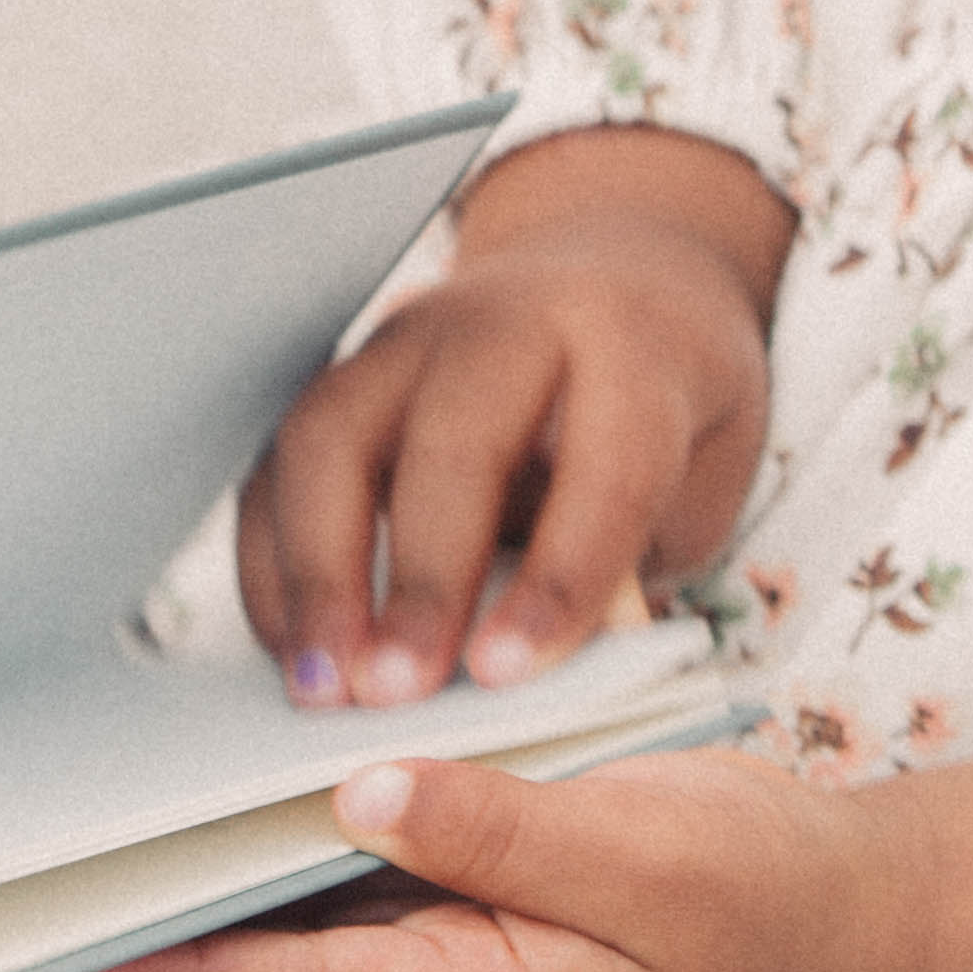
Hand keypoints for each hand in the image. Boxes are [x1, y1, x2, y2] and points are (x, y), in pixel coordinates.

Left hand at [79, 743, 972, 971]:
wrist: (854, 929)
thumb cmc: (766, 902)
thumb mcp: (640, 848)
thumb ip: (495, 827)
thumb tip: (356, 794)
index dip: (155, 964)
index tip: (50, 938)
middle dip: (148, 928)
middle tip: (23, 868)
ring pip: (297, 936)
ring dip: (210, 887)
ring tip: (93, 820)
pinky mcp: (479, 931)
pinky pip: (357, 899)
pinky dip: (292, 853)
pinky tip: (241, 787)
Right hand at [244, 125, 792, 709]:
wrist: (611, 277)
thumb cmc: (663, 407)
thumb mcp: (698, 479)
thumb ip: (630, 564)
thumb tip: (526, 670)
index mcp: (629, 347)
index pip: (603, 465)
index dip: (557, 577)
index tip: (506, 675)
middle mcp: (508, 323)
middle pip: (450, 445)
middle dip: (419, 582)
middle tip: (396, 694)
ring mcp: (408, 338)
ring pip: (331, 441)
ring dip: (318, 576)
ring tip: (322, 687)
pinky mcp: (341, 372)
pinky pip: (280, 465)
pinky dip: (274, 563)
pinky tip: (295, 647)